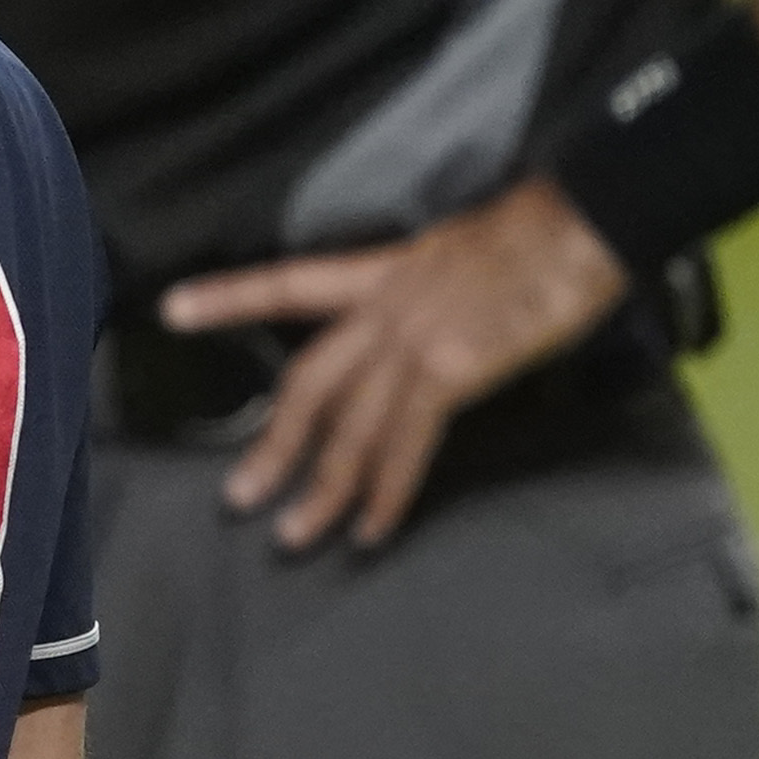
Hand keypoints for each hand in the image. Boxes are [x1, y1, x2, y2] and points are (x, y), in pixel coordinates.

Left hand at [159, 177, 629, 549]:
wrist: (587, 224)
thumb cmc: (543, 237)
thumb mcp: (458, 254)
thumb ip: (423, 297)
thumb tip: (418, 340)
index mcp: (381, 272)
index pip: (288, 283)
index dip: (229, 297)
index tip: (171, 310)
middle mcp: (384, 307)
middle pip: (309, 382)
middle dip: (273, 443)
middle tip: (239, 496)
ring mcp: (413, 339)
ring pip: (350, 426)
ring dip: (322, 487)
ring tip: (294, 535)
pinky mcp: (450, 370)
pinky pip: (406, 444)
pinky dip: (387, 492)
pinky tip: (371, 528)